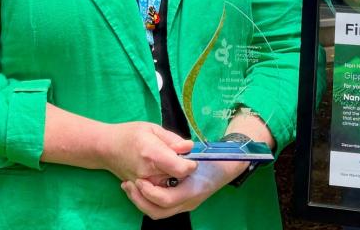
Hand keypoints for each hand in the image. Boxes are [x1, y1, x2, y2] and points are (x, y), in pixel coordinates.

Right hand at [89, 120, 195, 183]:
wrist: (106, 148)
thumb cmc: (130, 134)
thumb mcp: (153, 129)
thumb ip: (173, 139)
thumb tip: (190, 147)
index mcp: (152, 154)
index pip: (181, 170)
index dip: (190, 165)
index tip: (190, 158)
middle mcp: (148, 174)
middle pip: (178, 180)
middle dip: (184, 172)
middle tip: (179, 160)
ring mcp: (143, 186)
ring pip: (171, 190)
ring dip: (175, 181)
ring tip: (169, 168)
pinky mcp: (140, 193)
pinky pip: (160, 195)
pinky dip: (166, 187)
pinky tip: (162, 176)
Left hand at [122, 159, 243, 219]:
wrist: (230, 166)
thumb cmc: (217, 157)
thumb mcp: (203, 151)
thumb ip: (187, 149)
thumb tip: (184, 146)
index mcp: (194, 190)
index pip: (167, 199)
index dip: (150, 191)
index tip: (140, 178)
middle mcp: (189, 201)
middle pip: (159, 211)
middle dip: (140, 199)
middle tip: (130, 183)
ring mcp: (186, 203)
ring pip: (158, 213)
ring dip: (140, 201)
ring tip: (129, 186)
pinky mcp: (182, 202)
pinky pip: (161, 208)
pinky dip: (147, 200)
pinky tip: (140, 186)